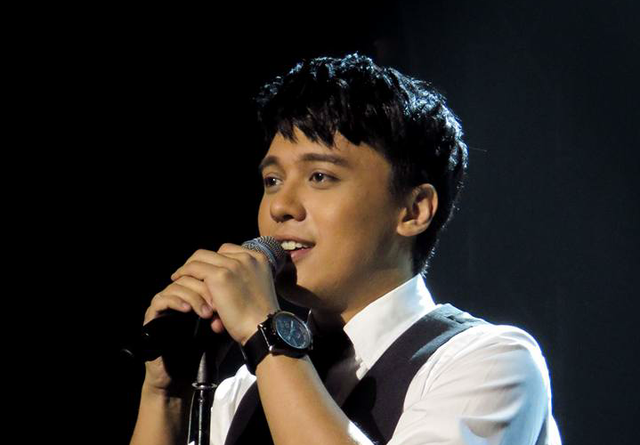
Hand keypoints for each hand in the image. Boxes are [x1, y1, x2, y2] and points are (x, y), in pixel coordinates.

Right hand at [141, 275, 220, 396]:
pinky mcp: (152, 315)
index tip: (228, 295)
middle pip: (191, 276)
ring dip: (193, 296)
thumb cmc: (202, 353)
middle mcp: (179, 295)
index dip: (215, 282)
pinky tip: (188, 309)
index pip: (203, 275)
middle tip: (217, 305)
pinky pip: (161, 299)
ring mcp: (165, 304)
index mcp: (195, 295)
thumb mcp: (221, 330)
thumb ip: (229, 313)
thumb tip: (242, 298)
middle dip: (206, 289)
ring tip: (206, 312)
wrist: (181, 377)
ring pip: (177, 286)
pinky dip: (176, 301)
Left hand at [170, 243, 280, 345]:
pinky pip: (194, 268)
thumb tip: (220, 278)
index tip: (206, 271)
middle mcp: (247, 257)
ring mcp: (233, 264)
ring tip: (181, 275)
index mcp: (259, 259)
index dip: (215, 261)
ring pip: (202, 257)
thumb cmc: (259, 316)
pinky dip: (184, 272)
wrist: (263, 327)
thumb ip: (243, 277)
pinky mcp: (220, 275)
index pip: (229, 251)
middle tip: (191, 272)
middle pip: (216, 252)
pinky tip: (178, 278)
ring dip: (190, 266)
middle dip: (202, 262)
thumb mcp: (256, 288)